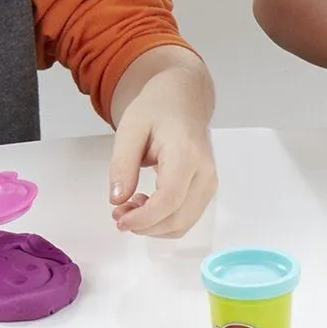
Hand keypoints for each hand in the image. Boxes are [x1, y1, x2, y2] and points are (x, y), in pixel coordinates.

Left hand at [108, 52, 217, 236]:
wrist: (183, 100)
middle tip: (117, 214)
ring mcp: (210, 182)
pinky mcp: (207, 189)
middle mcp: (205, 172)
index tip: (119, 219)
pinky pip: (186, 218)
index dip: (143, 218)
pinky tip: (146, 205)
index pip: (169, 199)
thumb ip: (122, 165)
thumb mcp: (129, 129)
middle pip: (178, 218)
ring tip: (130, 207)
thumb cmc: (156, 110)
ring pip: (183, 224)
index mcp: (185, 153)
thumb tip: (117, 200)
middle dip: (144, 226)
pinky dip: (164, 222)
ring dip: (153, 227)